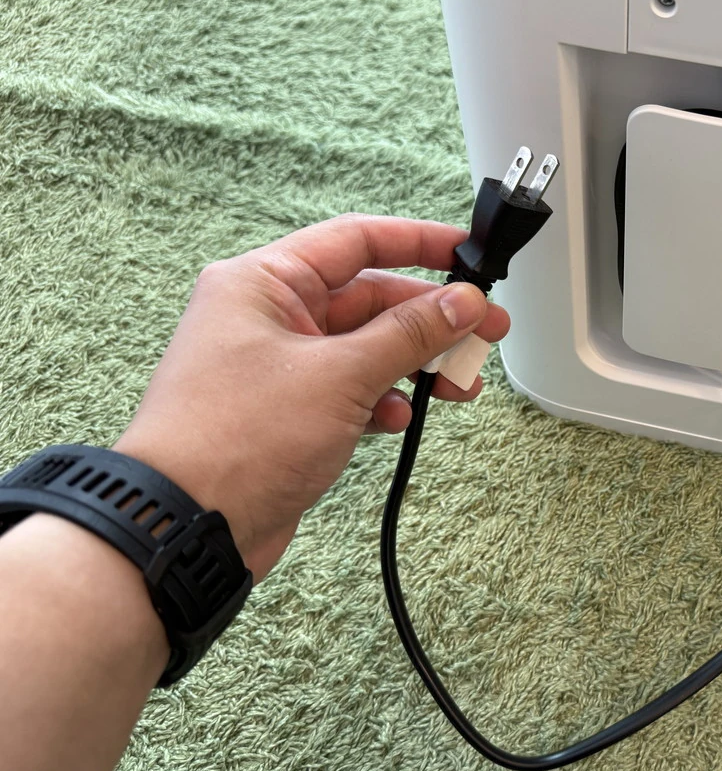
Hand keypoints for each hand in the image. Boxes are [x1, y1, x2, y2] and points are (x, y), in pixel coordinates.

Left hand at [113, 214, 509, 579]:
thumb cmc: (236, 440)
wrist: (188, 528)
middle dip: (430, 319)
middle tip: (485, 332)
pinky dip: (383, 401)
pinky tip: (400, 419)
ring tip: (458, 386)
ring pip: (365, 349)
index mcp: (264, 283)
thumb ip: (409, 334)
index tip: (467, 254)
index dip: (419, 243)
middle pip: (369, 300)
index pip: (356, 242)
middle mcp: (268, 317)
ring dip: (415, 365)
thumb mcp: (340, 375)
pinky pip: (350, 391)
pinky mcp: (287, 413)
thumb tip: (461, 302)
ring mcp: (277, 367)